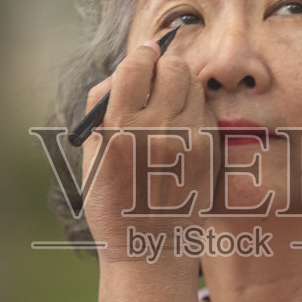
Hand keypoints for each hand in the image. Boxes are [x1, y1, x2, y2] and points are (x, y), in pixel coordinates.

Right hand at [81, 39, 210, 262]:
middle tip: (157, 73)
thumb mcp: (92, 155)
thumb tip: (127, 68)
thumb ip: (103, 109)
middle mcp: (157, 131)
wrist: (149, 246)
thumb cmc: (112, 200)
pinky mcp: (209, 152)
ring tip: (167, 104)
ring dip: (180, 85)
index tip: (142, 55)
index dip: (139, 56)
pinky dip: (193, 111)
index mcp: (120, 130)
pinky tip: (180, 129)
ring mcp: (188, 141)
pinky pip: (205, 111)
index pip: (135, 67)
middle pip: (171, 68)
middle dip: (162, 65)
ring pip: (192, 86)